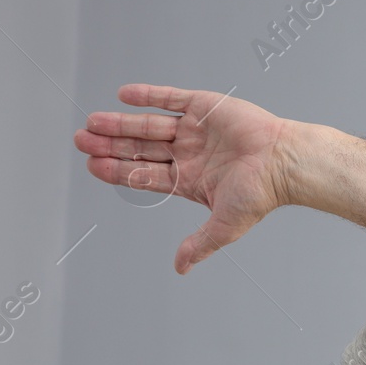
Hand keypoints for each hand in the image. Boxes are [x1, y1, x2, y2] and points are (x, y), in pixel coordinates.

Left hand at [74, 84, 294, 273]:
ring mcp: (195, 130)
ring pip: (149, 125)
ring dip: (120, 123)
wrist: (283, 162)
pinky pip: (171, 99)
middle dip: (110, 145)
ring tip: (93, 121)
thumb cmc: (260, 194)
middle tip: (82, 140)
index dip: (117, 170)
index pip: (144, 174)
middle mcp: (189, 154)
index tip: (92, 165)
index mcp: (190, 180)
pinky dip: (148, 96)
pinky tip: (122, 95)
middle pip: (140, 148)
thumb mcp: (225, 225)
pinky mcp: (205, 107)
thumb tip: (179, 269)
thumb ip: (199, 244)